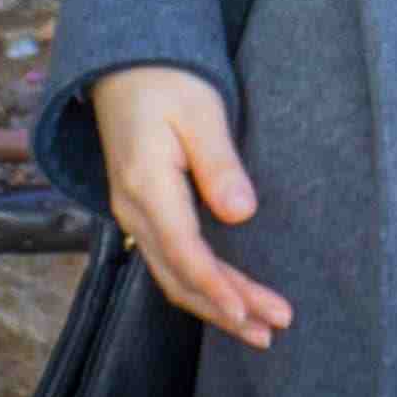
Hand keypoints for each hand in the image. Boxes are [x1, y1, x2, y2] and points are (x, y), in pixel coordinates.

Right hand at [89, 66, 293, 348]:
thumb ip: (219, 162)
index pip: (186, 255)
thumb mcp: (200, 110)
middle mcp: (134, 211)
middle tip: (273, 331)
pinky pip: (170, 260)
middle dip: (226, 309)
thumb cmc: (166, 79)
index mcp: (147, 187)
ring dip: (214, 305)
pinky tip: (225, 298)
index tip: (252, 313)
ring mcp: (135, 215)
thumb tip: (242, 213)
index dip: (219, 289)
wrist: (123, 66)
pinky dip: (199, 285)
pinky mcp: (143, 212)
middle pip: (180, 277)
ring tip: (257, 329)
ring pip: (173, 276)